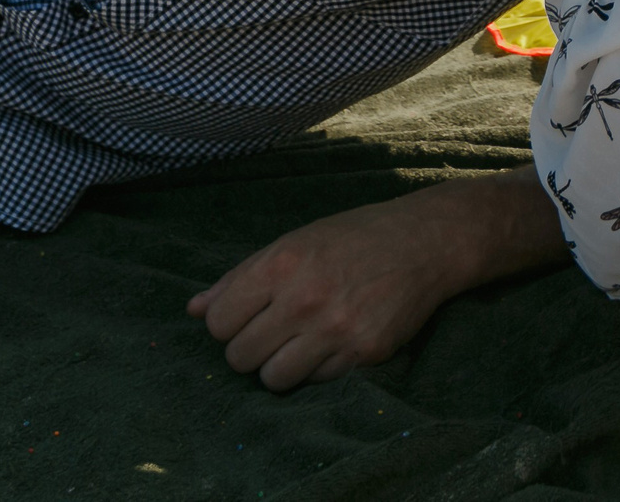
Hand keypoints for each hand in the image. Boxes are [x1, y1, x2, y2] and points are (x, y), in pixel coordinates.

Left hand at [190, 174, 547, 390]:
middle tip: (274, 332)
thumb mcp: (293, 242)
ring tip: (299, 344)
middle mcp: (305, 298)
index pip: (217, 322)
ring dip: (280, 366)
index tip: (247, 316)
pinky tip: (333, 342)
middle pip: (239, 357)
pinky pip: (317, 382)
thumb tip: (192, 310)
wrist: (426, 242)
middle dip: (250, 349)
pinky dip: (318, 369)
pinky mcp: (364, 352)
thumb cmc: (353, 237)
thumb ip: (240, 277)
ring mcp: (336, 329)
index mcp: (281, 264)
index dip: (226, 324)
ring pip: (273, 379)